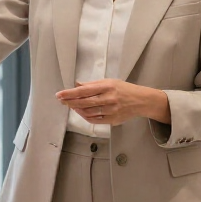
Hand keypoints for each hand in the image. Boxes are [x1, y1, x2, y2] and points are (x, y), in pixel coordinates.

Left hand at [55, 80, 169, 125]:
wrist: (140, 101)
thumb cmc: (123, 89)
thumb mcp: (109, 82)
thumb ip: (92, 84)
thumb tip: (77, 84)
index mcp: (107, 86)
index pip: (84, 90)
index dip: (70, 93)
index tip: (60, 94)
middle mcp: (109, 98)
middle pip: (84, 102)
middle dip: (70, 102)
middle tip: (61, 100)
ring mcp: (111, 110)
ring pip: (88, 112)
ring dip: (77, 109)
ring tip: (70, 106)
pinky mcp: (112, 120)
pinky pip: (95, 120)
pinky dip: (85, 117)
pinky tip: (80, 112)